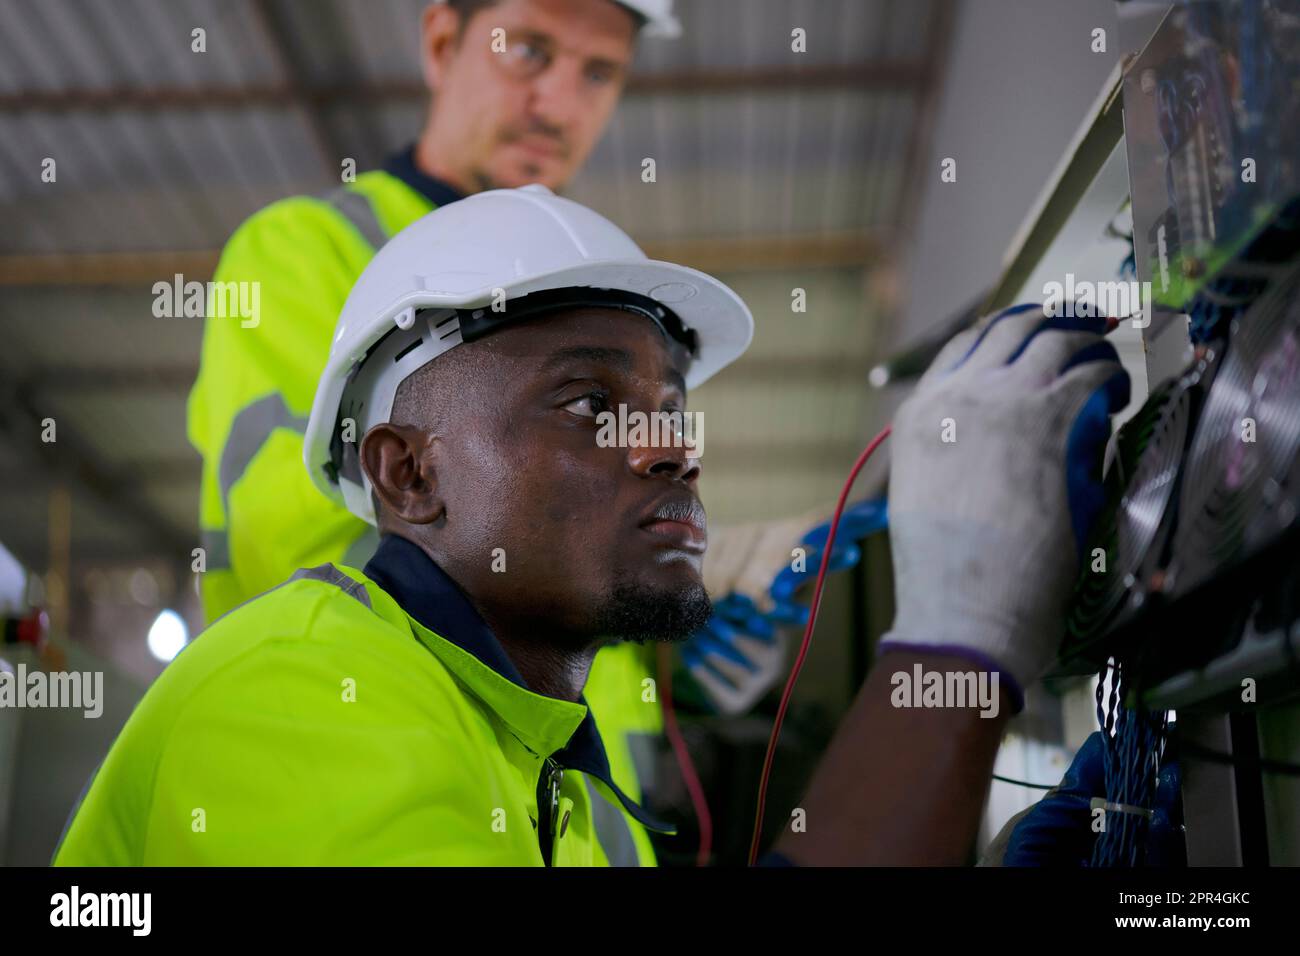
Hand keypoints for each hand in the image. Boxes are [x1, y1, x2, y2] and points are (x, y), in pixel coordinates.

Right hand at [878, 304, 1130, 706]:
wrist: (965, 603)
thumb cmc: (947, 570)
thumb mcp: (927, 492)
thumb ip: (954, 448)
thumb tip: (1000, 434)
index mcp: (920, 413)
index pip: (964, 345)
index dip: (1006, 330)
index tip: (1031, 331)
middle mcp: (959, 393)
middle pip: (1014, 327)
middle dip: (1055, 320)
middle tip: (1084, 324)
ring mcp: (1006, 399)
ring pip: (1058, 337)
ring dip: (1088, 343)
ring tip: (1107, 361)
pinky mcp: (1053, 417)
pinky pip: (1094, 374)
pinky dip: (1111, 377)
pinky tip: (1117, 395)